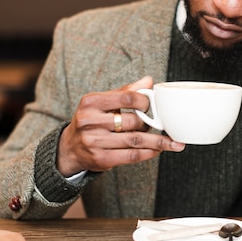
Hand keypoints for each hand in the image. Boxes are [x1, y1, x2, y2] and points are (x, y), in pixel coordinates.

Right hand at [56, 76, 184, 175]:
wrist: (70, 148)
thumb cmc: (91, 121)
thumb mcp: (101, 103)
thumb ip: (125, 92)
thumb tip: (148, 81)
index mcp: (91, 102)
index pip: (126, 98)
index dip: (144, 101)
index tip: (152, 105)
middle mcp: (90, 122)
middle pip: (132, 121)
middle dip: (151, 124)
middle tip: (160, 125)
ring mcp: (95, 142)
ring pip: (135, 141)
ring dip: (157, 142)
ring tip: (171, 142)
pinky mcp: (101, 159)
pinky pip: (132, 156)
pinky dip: (149, 153)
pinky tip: (158, 150)